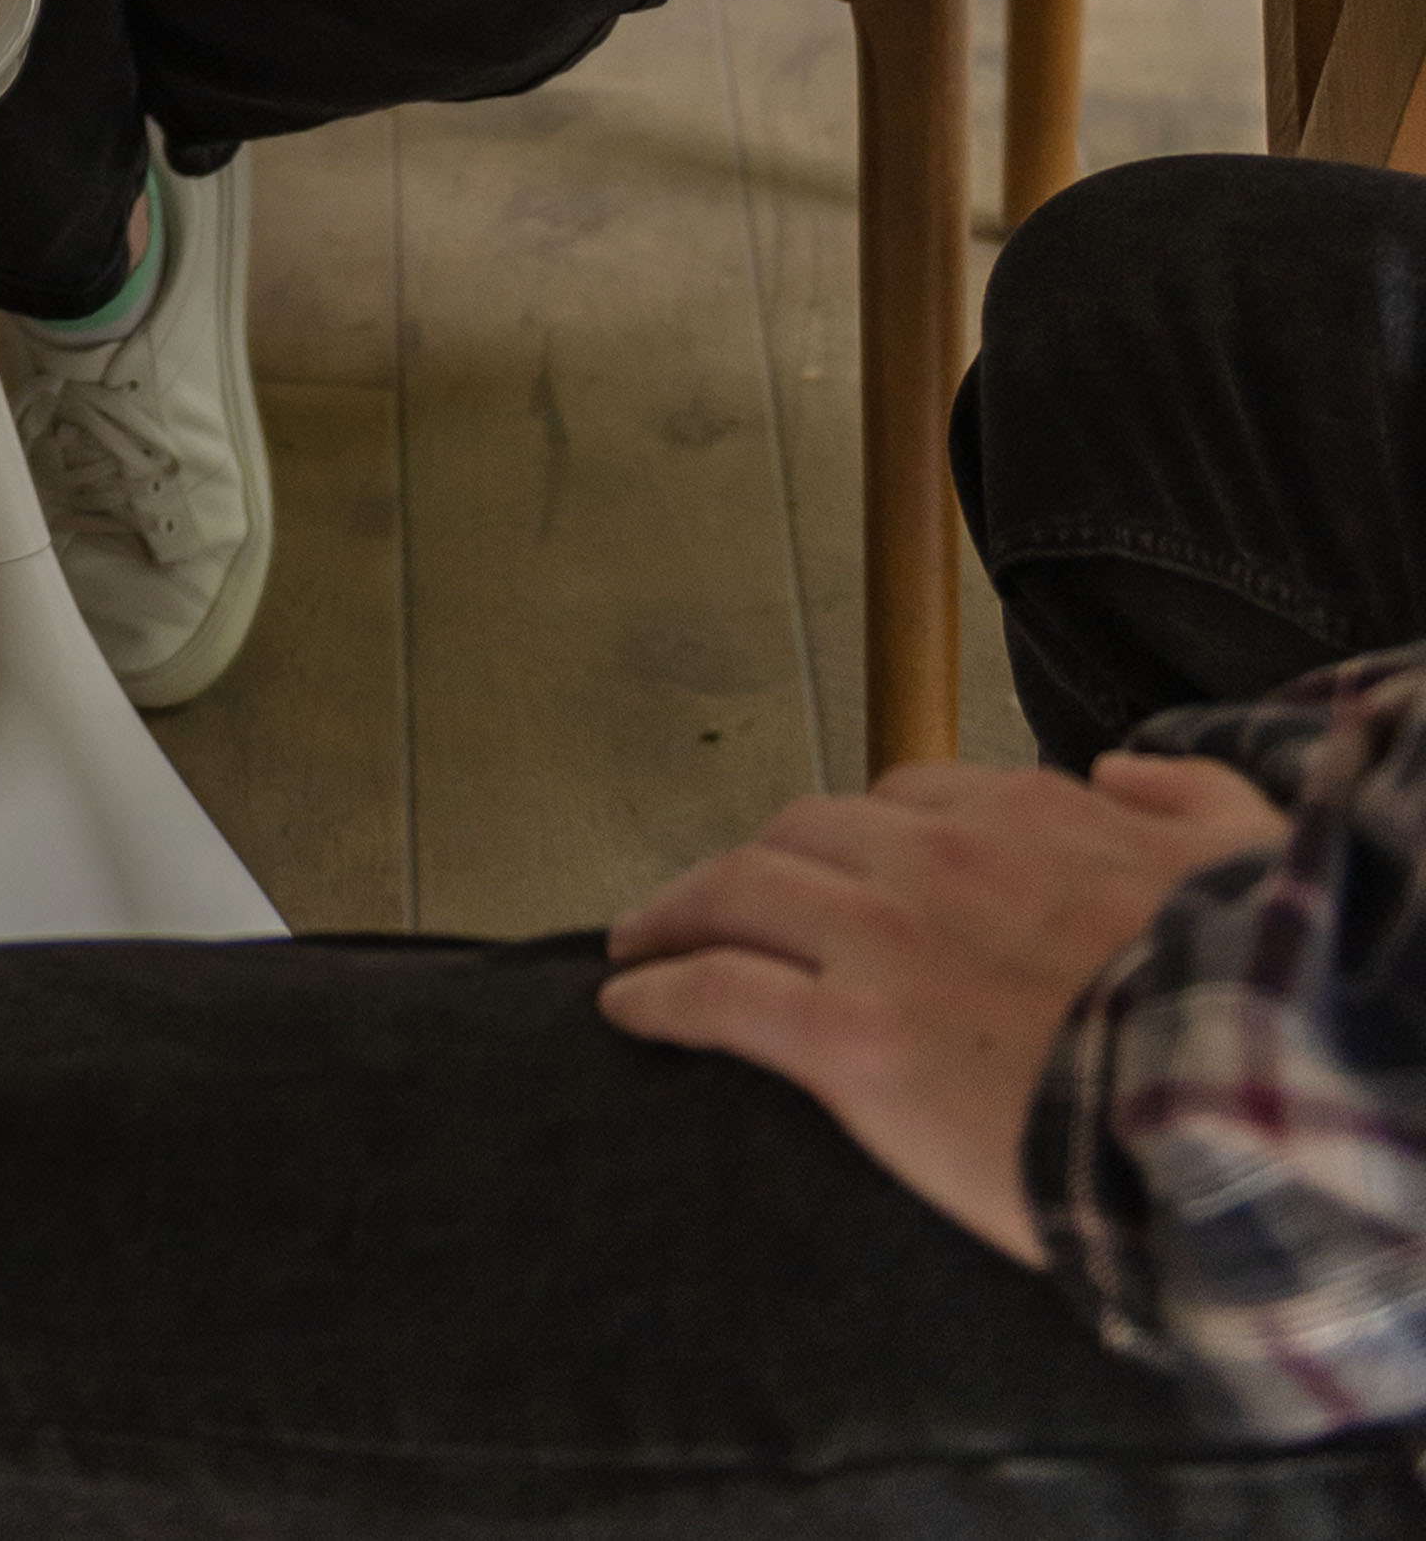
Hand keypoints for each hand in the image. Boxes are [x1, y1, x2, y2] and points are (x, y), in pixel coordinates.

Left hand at [596, 751, 1289, 1264]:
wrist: (1235, 1109)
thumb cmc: (1252, 1003)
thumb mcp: (1251, 857)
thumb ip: (1186, 793)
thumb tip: (1125, 768)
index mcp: (1027, 817)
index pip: (914, 800)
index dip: (868, 833)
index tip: (843, 866)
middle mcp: (935, 860)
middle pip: (807, 832)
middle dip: (757, 861)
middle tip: (719, 897)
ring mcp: (881, 944)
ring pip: (742, 890)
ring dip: (679, 908)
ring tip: (640, 939)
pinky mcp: (845, 1039)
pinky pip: (718, 993)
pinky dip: (659, 990)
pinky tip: (625, 1004)